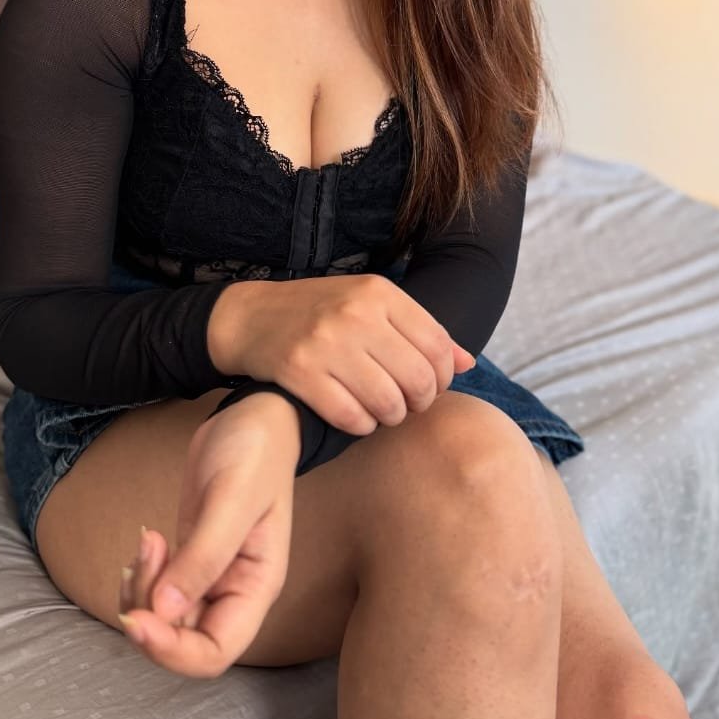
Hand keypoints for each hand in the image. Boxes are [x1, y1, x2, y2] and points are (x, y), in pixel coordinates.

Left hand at [116, 394, 297, 676]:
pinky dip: (142, 580)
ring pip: (166, 619)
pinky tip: (144, 547)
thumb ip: (202, 556)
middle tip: (143, 560)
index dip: (173, 649)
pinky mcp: (191, 559)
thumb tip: (164, 612)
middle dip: (151, 615)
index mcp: (257, 586)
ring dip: (143, 594)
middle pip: (184, 641)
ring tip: (148, 541)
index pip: (215, 652)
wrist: (253, 416)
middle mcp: (235, 591)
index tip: (138, 618)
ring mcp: (212, 577)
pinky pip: (160, 593)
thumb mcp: (231, 499)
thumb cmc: (255, 452)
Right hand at [210, 274, 475, 436]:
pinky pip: (350, 417)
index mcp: (379, 292)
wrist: (251, 317)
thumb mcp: (371, 306)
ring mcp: (325, 342)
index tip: (428, 386)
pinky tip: (355, 417)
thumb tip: (467, 363)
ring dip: (389, 418)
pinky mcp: (299, 371)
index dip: (442, 378)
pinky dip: (360, 426)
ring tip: (380, 412)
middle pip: (417, 379)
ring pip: (387, 402)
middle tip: (405, 405)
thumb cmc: (320, 313)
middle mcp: (355, 313)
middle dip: (418, 403)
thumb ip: (419, 331)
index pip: (437, 346)